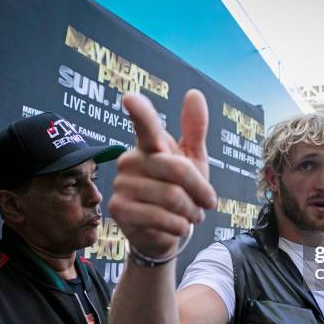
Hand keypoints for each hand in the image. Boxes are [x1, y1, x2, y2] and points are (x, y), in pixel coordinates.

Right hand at [109, 91, 217, 258]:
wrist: (164, 231)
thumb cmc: (181, 190)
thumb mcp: (193, 160)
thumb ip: (195, 130)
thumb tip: (194, 93)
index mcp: (149, 144)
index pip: (146, 125)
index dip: (140, 112)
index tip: (130, 98)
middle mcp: (130, 160)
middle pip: (178, 170)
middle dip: (200, 191)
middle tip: (205, 204)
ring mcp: (121, 184)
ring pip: (173, 197)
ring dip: (191, 212)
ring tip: (191, 216)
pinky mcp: (118, 209)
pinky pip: (160, 218)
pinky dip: (179, 227)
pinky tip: (178, 227)